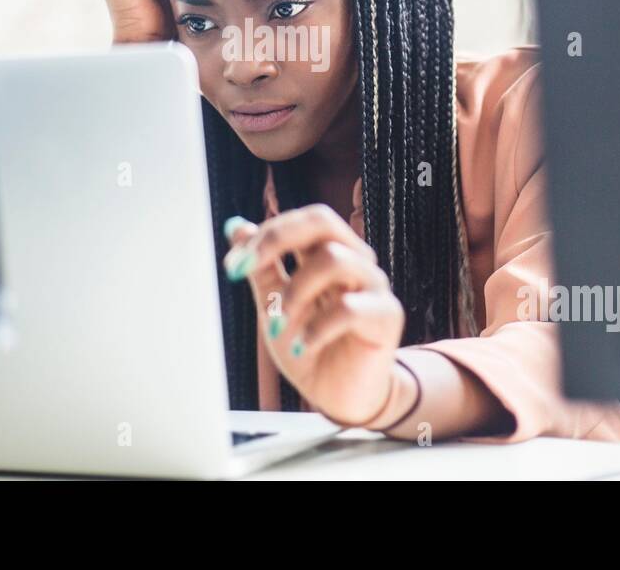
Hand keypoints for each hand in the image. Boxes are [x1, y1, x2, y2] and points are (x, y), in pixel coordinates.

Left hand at [223, 205, 405, 426]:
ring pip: (334, 259)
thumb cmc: (310, 346)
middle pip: (323, 222)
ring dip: (295, 291)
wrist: (338, 397)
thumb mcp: (275, 306)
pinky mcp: (386, 316)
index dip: (266, 234)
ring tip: (278, 325)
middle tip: (245, 266)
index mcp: (329, 252)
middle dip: (278, 238)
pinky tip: (303, 348)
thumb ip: (262, 269)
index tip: (233, 264)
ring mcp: (374, 285)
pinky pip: (350, 308)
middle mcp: (355, 260)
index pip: (302, 222)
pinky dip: (317, 328)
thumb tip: (236, 228)